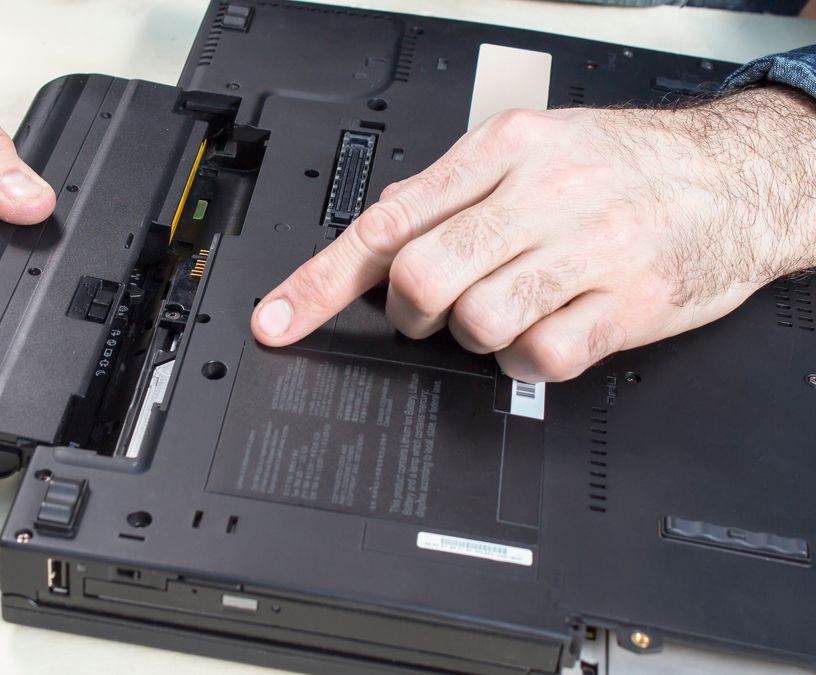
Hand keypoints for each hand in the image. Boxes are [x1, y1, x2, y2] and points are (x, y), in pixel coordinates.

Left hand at [252, 86, 815, 381]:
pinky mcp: (626, 304)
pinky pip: (540, 357)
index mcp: (502, 151)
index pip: (386, 222)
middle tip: (434, 309)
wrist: (735, 176)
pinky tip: (544, 333)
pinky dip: (526, 361)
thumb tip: (379, 236)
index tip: (279, 320)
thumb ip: (451, 192)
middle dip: (411, 312)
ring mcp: (585, 250)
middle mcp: (539, 195)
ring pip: (476, 322)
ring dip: (474, 335)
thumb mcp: (531, 147)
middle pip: (420, 278)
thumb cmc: (622, 166)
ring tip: (505, 312)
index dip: (319, 282)